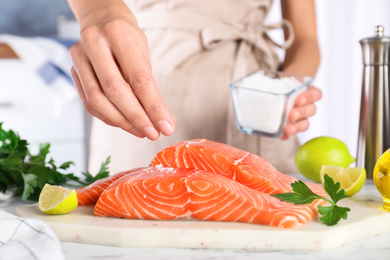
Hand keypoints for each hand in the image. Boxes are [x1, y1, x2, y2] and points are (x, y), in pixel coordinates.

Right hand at [68, 1, 174, 139]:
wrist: (101, 20)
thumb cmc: (126, 38)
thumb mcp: (143, 55)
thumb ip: (151, 87)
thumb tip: (164, 121)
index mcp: (118, 35)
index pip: (138, 78)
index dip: (152, 106)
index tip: (165, 126)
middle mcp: (94, 43)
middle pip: (114, 91)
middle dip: (136, 117)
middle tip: (152, 133)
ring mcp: (79, 57)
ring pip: (97, 100)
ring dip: (122, 121)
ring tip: (140, 131)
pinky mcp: (73, 71)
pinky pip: (89, 102)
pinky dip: (108, 117)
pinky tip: (123, 122)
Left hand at [281, 86, 321, 138]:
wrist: (276, 93)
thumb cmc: (282, 85)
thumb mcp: (281, 82)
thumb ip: (276, 84)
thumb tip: (261, 85)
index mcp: (309, 92)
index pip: (316, 94)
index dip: (309, 97)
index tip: (298, 100)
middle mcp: (308, 106)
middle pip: (311, 110)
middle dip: (301, 113)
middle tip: (291, 115)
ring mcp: (302, 117)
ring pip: (305, 123)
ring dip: (296, 127)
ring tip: (287, 129)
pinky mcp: (293, 126)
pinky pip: (292, 132)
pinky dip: (287, 135)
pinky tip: (282, 135)